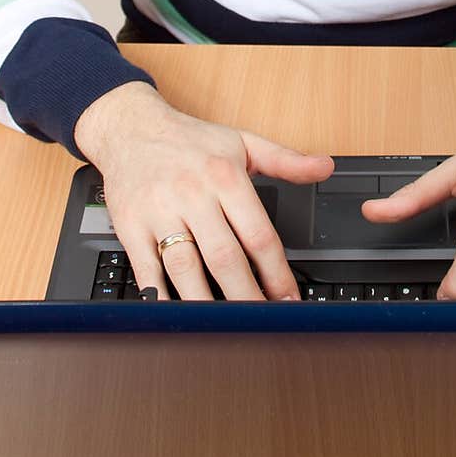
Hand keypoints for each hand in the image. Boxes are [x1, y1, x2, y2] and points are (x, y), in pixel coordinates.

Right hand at [74, 81, 333, 300]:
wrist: (131, 128)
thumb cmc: (189, 140)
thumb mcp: (242, 141)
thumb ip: (286, 159)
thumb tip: (324, 167)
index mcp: (224, 176)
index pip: (258, 234)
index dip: (277, 273)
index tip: (289, 299)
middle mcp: (192, 195)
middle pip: (224, 257)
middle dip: (247, 296)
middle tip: (263, 324)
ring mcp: (159, 212)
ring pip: (185, 268)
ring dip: (207, 303)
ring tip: (225, 328)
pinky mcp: (131, 227)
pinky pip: (146, 269)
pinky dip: (161, 297)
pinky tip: (176, 315)